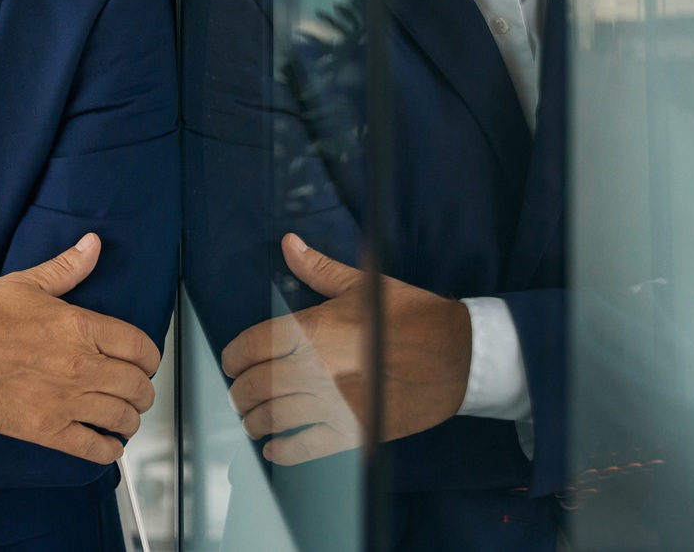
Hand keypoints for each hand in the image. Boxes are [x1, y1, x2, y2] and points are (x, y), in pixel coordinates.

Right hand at [0, 233, 161, 463]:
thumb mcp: (27, 283)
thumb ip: (67, 267)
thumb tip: (92, 245)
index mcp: (80, 326)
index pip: (141, 348)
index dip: (150, 358)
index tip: (145, 363)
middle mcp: (81, 366)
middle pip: (137, 386)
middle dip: (142, 390)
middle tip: (136, 391)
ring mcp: (66, 401)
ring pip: (122, 418)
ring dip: (129, 419)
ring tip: (123, 417)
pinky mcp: (47, 428)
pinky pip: (92, 448)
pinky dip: (107, 449)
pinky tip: (107, 444)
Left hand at [219, 233, 471, 463]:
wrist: (462, 355)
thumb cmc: (412, 316)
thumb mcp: (362, 285)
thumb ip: (317, 269)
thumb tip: (289, 243)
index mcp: (312, 328)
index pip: (251, 346)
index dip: (233, 358)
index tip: (232, 363)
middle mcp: (316, 367)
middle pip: (256, 386)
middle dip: (241, 393)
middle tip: (240, 395)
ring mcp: (335, 402)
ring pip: (275, 418)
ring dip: (256, 422)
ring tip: (254, 421)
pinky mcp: (356, 430)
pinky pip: (307, 446)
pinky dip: (284, 450)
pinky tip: (275, 448)